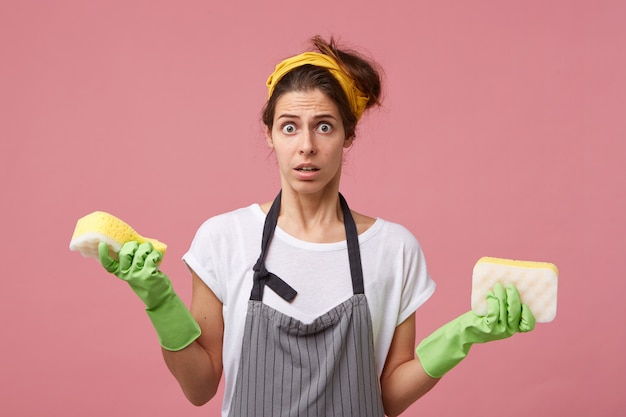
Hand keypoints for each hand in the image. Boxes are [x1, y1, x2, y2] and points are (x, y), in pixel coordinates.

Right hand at [98, 241, 200, 350]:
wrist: (159, 296)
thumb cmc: (147, 279)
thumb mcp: (135, 271)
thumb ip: (131, 261)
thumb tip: (131, 243)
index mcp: (121, 273)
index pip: (108, 264)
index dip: (103, 254)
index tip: (102, 245)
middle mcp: (127, 274)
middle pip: (125, 253)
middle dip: (134, 245)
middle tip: (141, 247)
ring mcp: (137, 275)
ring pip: (140, 253)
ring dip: (148, 248)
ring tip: (151, 252)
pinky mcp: (148, 274)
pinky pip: (151, 257)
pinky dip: (156, 254)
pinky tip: (157, 258)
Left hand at [416, 283, 535, 377]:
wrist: (463, 332)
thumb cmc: (480, 319)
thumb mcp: (495, 314)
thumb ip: (503, 306)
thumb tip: (508, 285)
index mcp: (512, 328)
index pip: (528, 325)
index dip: (529, 314)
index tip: (525, 302)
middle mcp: (508, 331)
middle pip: (517, 313)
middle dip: (514, 297)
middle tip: (510, 285)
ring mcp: (498, 331)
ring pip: (505, 311)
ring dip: (502, 296)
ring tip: (497, 286)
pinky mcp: (487, 328)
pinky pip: (494, 313)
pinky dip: (493, 302)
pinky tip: (489, 295)